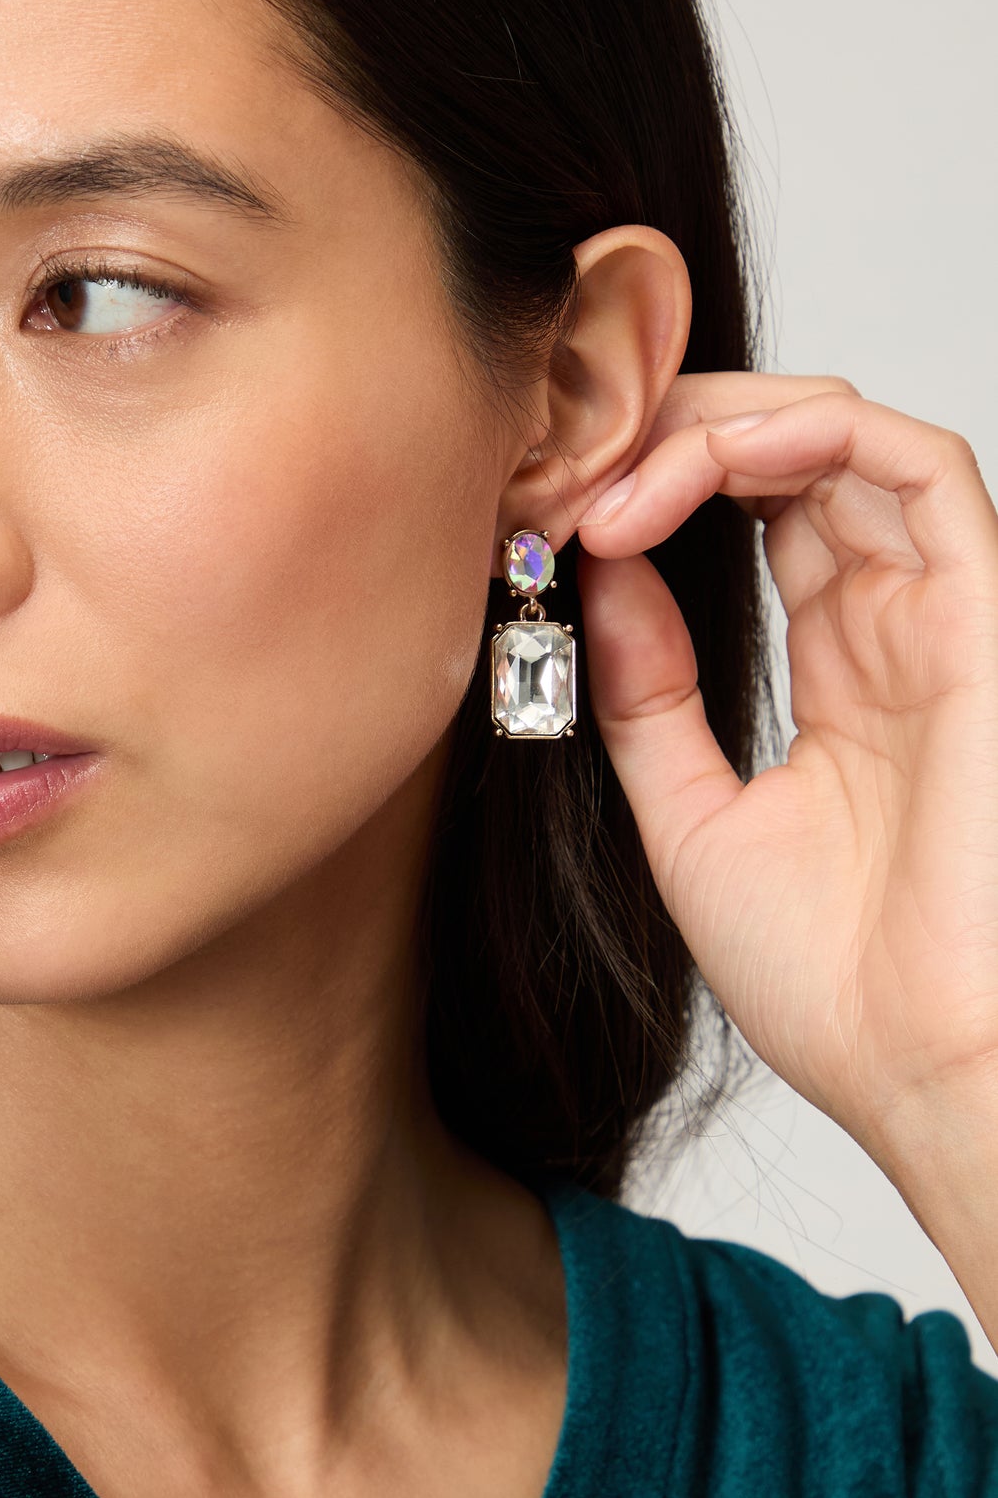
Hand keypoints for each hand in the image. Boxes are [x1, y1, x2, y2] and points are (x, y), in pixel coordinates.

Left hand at [575, 373, 997, 1182]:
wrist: (922, 1069)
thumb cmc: (835, 984)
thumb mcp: (690, 816)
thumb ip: (645, 693)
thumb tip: (596, 573)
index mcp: (839, 673)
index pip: (750, 518)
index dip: (648, 489)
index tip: (543, 517)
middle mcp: (892, 627)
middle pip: (786, 457)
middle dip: (665, 437)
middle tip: (562, 469)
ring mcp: (938, 614)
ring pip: (840, 435)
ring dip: (712, 428)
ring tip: (607, 483)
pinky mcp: (982, 611)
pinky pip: (912, 461)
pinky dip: (800, 431)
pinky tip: (689, 474)